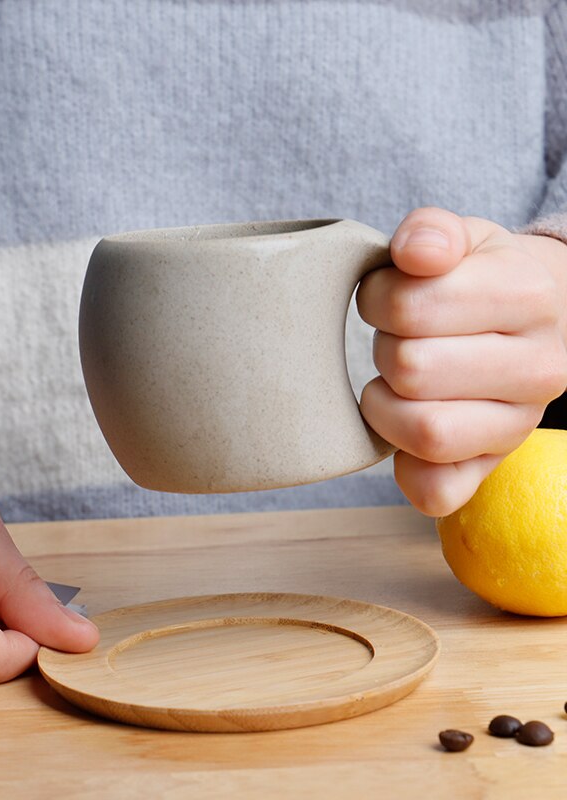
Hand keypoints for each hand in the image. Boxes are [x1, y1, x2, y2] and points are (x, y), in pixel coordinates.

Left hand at [357, 207, 566, 515]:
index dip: (378, 299)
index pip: (412, 308)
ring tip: (394, 381)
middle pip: (413, 369)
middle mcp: (539, 367)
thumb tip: (415, 253)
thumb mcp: (464, 239)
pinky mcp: (493, 467)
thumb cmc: (485, 279)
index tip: (387, 298)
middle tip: (396, 339)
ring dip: (384, 405)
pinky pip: (437, 492)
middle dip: (384, 349)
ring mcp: (520, 425)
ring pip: (426, 432)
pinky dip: (405, 470)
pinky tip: (401, 433)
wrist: (543, 320)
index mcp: (528, 296)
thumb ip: (432, 232)